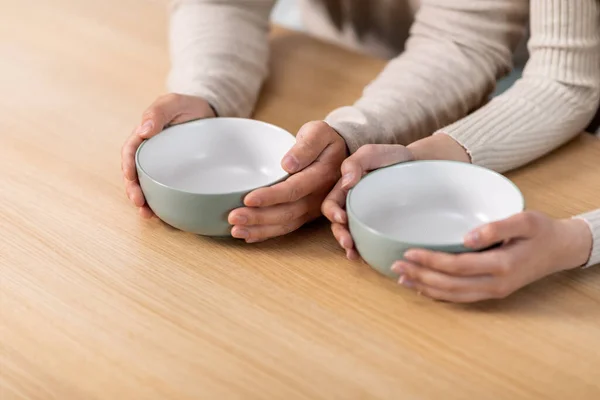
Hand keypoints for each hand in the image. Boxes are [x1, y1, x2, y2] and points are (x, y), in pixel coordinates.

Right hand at [121, 94, 215, 217]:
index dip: (128, 166)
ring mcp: (161, 165)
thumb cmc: (188, 106)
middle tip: (139, 203)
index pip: (130, 152)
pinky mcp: (174, 175)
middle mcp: (150, 153)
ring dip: (144, 201)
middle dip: (133, 190)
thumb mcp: (173, 103)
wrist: (209, 114)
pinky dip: (162, 201)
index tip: (130, 178)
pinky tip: (163, 213)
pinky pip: (165, 189)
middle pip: (135, 174)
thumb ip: (158, 112)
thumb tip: (143, 130)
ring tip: (147, 214)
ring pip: (147, 185)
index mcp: (144, 136)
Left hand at [228, 121, 346, 241]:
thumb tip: (288, 163)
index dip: (270, 196)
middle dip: (259, 218)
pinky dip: (267, 234)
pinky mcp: (306, 214)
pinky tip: (249, 237)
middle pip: (287, 212)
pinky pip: (287, 227)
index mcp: (321, 176)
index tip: (248, 199)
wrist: (342, 154)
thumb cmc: (325, 140)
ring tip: (236, 231)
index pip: (293, 189)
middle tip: (233, 218)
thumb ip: (306, 145)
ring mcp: (313, 209)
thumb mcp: (319, 132)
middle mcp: (318, 197)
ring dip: (260, 229)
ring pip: (286, 224)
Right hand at [321, 144, 414, 258]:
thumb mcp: (373, 153)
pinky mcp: (381, 227)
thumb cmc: (394, 159)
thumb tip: (345, 184)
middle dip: (340, 235)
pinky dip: (366, 250)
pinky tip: (368, 257)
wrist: (420, 166)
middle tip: (348, 243)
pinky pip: (370, 240)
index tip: (341, 218)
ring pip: (352, 235)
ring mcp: (367, 218)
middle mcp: (353, 206)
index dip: (332, 212)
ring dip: (350, 246)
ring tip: (354, 255)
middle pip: (339, 224)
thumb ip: (356, 163)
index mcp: (346, 189)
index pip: (331, 203)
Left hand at [391, 212, 592, 302]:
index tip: (408, 252)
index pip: (456, 266)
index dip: (430, 261)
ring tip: (401, 277)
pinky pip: (460, 297)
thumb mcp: (525, 221)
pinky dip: (438, 295)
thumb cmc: (541, 231)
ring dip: (424, 287)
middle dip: (420, 276)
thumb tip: (467, 237)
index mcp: (501, 265)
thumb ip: (496, 227)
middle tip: (396, 265)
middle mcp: (495, 284)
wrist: (560, 249)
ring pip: (452, 295)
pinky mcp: (492, 292)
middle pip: (449, 284)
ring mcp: (493, 291)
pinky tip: (422, 288)